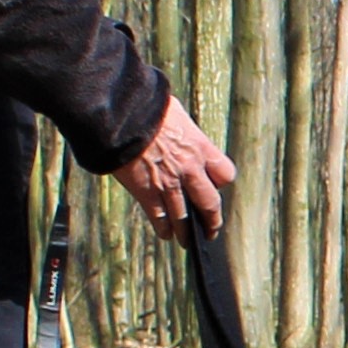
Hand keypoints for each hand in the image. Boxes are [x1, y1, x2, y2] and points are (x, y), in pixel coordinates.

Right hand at [109, 95, 233, 235]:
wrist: (122, 117)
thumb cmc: (146, 107)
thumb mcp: (174, 111)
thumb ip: (182, 129)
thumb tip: (178, 127)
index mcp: (200, 147)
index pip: (225, 174)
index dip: (220, 183)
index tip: (215, 186)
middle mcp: (190, 169)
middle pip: (210, 204)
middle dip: (212, 221)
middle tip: (211, 230)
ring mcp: (169, 184)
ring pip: (184, 218)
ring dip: (186, 232)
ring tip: (186, 241)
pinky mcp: (147, 193)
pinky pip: (160, 219)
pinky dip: (164, 229)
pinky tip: (165, 234)